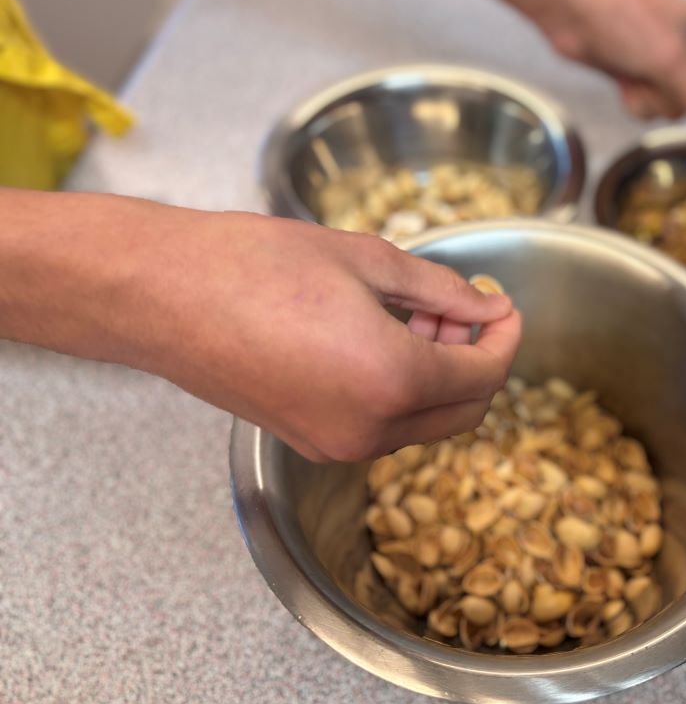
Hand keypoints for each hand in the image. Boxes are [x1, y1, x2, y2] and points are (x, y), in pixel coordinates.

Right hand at [121, 206, 520, 461]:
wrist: (161, 294)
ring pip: (424, 423)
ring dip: (439, 376)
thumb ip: (440, 291)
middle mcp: (368, 428)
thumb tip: (488, 307)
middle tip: (464, 310)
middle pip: (463, 411)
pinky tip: (384, 339)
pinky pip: (382, 427)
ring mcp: (335, 443)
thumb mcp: (366, 260)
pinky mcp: (308, 440)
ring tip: (419, 315)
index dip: (506, 339)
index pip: (484, 375)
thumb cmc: (253, 264)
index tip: (505, 307)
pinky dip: (402, 391)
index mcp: (391, 380)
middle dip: (477, 361)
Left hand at [542, 0, 685, 158]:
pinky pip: (648, 107)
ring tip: (634, 75)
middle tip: (653, 77)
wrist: (570, 8)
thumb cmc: (622, 19)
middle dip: (675, 99)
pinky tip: (623, 82)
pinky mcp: (638, 74)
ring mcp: (662, 64)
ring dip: (651, 100)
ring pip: (671, 108)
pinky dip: (635, 100)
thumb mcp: (668, 59)